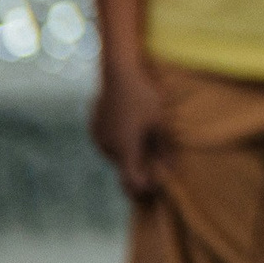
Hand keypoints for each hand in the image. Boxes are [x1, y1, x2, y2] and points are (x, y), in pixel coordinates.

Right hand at [88, 57, 161, 199]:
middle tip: (155, 156)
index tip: (155, 186)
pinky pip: (109, 143)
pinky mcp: (94, 130)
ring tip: (142, 134)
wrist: (119, 75)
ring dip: (129, 152)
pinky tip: (130, 125)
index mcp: (125, 149)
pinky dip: (120, 142)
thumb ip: (164, 148)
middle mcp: (108, 149)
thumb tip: (169, 170)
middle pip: (125, 167)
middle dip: (139, 167)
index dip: (143, 187)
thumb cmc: (144, 98)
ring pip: (116, 155)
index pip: (131, 180)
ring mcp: (99, 140)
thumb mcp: (160, 122)